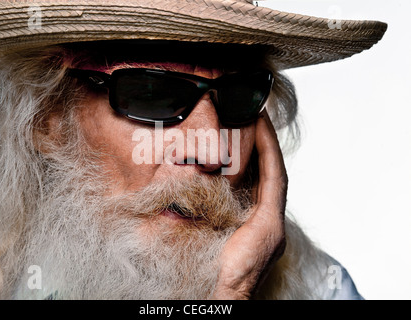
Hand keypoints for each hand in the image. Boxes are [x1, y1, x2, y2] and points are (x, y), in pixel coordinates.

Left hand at [211, 110, 287, 298]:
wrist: (217, 293)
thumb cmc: (204, 267)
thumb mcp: (200, 228)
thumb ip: (199, 209)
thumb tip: (177, 186)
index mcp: (251, 222)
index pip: (255, 180)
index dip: (255, 152)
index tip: (248, 126)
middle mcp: (266, 220)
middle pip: (267, 173)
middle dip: (264, 144)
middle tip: (256, 116)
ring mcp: (271, 223)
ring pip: (274, 173)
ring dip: (268, 144)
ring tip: (261, 118)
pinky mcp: (270, 225)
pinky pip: (273, 182)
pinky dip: (269, 156)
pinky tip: (262, 134)